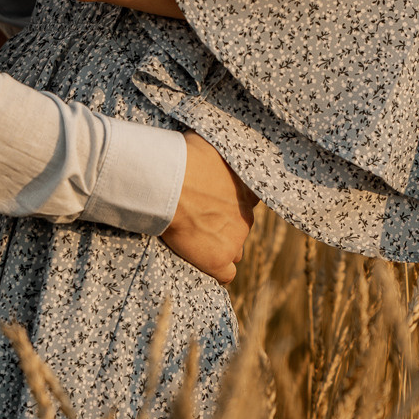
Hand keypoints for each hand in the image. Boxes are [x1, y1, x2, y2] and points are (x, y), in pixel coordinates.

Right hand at [160, 133, 257, 284]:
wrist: (169, 183)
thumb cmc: (184, 158)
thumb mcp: (209, 144)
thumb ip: (218, 154)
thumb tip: (212, 147)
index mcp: (248, 187)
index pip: (249, 201)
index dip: (231, 203)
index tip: (214, 200)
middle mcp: (248, 214)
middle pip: (240, 224)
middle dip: (224, 223)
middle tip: (199, 216)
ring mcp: (235, 238)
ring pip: (234, 249)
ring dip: (220, 245)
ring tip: (196, 239)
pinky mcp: (218, 259)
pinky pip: (225, 274)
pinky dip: (215, 269)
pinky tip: (202, 262)